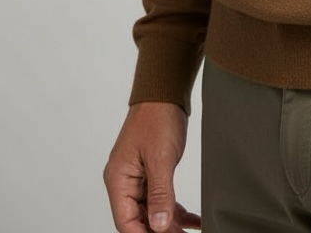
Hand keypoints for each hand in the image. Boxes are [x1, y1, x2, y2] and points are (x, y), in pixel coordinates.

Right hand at [104, 101, 200, 231]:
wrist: (164, 92)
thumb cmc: (157, 117)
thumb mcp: (160, 158)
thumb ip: (160, 194)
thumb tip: (158, 226)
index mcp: (118, 180)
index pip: (126, 222)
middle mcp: (125, 182)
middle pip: (138, 220)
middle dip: (159, 231)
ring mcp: (138, 178)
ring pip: (151, 212)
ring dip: (168, 224)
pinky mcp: (151, 173)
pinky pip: (161, 199)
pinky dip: (175, 210)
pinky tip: (191, 220)